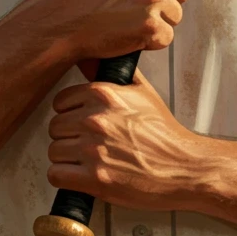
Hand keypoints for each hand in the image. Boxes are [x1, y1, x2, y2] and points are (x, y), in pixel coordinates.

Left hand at [46, 67, 203, 211]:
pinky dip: (65, 178)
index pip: (60, 102)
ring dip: (66, 159)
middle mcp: (94, 119)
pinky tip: (80, 177)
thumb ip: (113, 73)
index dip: (69, 114)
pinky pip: (56, 175)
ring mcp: (93, 149)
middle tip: (85, 145)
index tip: (80, 123)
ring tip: (85, 162)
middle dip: (67, 137)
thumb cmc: (164, 132)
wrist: (183, 167)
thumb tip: (89, 57)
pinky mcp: (95, 178)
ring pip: (53, 151)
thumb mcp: (142, 91)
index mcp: (103, 95)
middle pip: (54, 127)